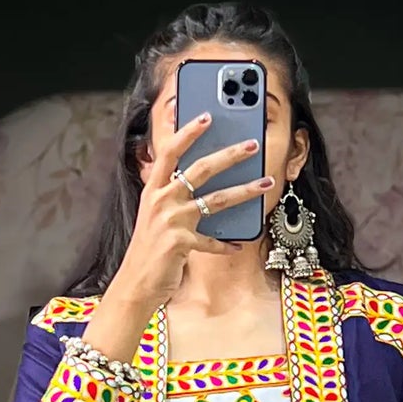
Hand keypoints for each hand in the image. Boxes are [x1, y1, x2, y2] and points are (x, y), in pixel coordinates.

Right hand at [83, 101, 269, 356]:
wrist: (135, 285)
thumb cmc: (148, 251)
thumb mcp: (154, 217)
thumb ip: (172, 197)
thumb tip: (201, 184)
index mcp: (154, 190)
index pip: (171, 152)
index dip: (188, 132)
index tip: (206, 116)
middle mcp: (162, 201)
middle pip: (201, 168)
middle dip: (230, 154)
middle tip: (252, 145)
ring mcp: (172, 221)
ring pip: (217, 200)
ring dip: (245, 190)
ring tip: (266, 183)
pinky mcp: (182, 243)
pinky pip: (213, 242)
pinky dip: (226, 245)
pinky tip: (238, 245)